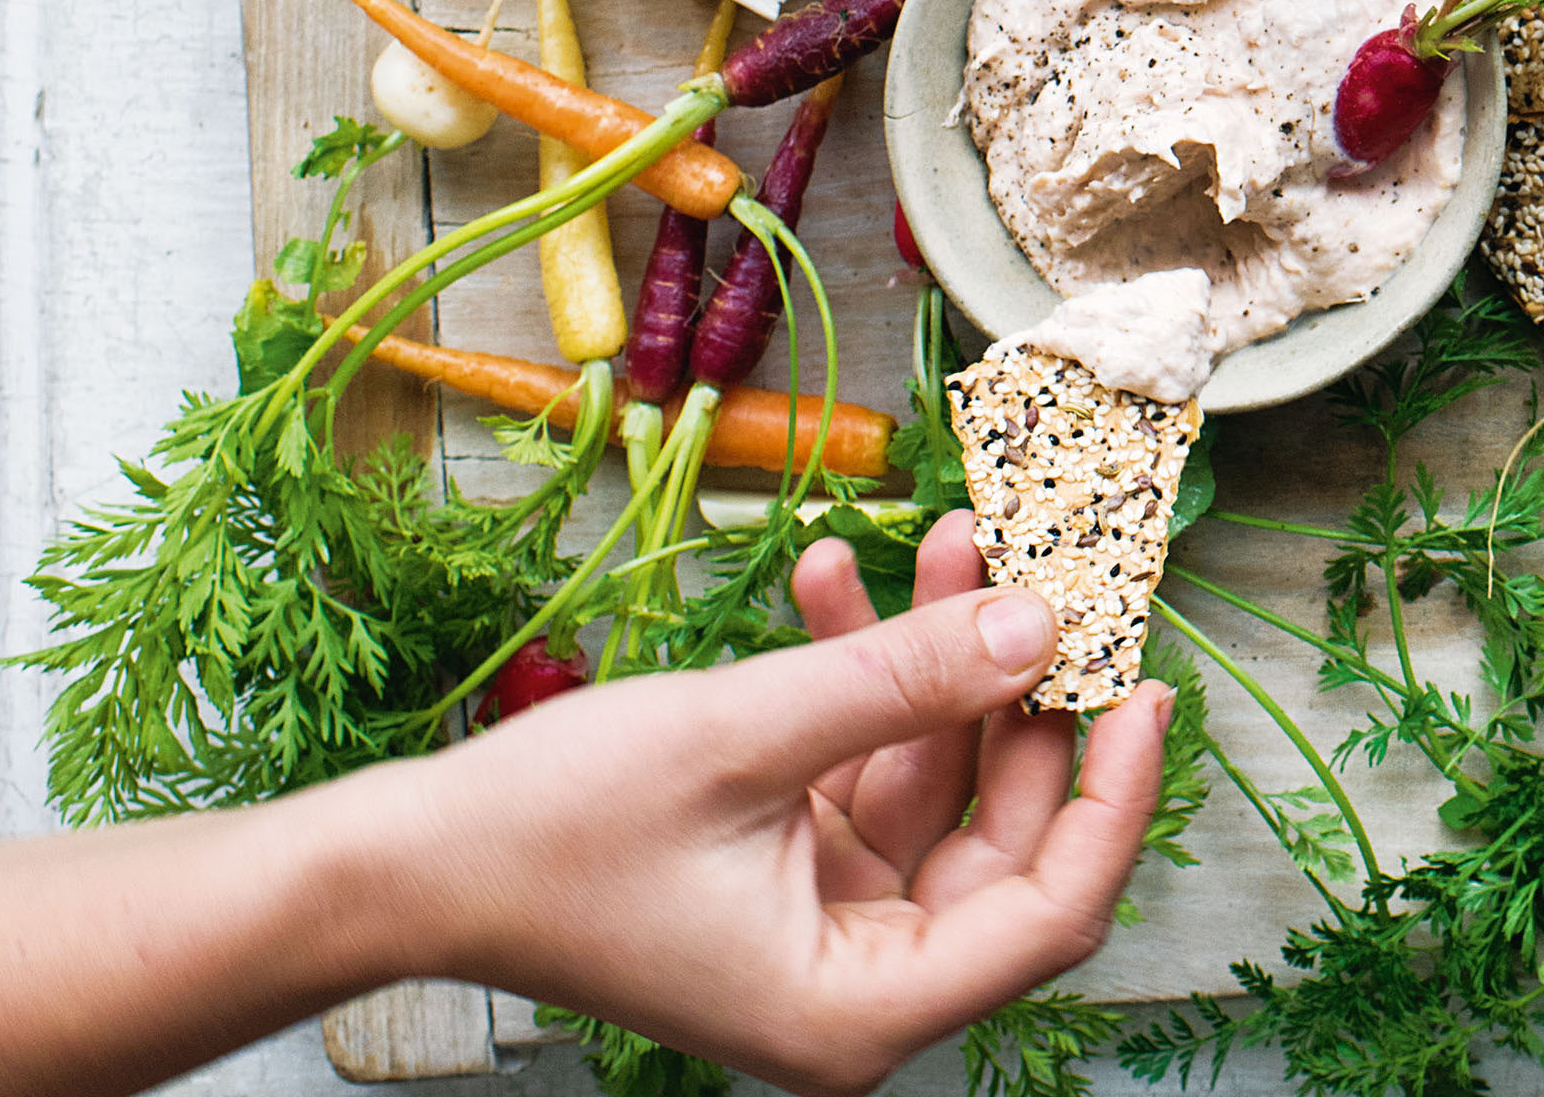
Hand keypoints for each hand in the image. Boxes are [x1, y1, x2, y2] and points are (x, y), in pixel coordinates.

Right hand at [386, 512, 1166, 1094]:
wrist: (400, 862)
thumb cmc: (547, 835)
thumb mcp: (747, 735)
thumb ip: (905, 680)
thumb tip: (1040, 622)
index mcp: (860, 1008)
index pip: (1055, 909)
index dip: (1114, 790)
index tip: (1144, 679)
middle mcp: (856, 983)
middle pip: (1004, 834)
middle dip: (1017, 690)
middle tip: (1047, 571)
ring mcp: (820, 926)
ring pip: (936, 782)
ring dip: (938, 658)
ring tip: (946, 535)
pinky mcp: (782, 873)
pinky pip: (860, 768)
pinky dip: (861, 679)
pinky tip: (840, 579)